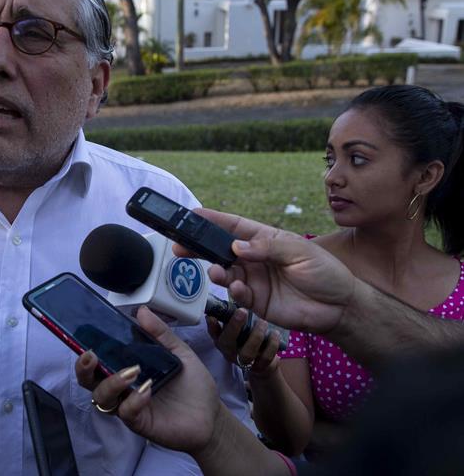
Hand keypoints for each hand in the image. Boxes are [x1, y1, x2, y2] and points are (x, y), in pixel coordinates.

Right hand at [74, 306, 221, 452]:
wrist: (212, 415)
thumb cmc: (193, 384)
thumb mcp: (179, 352)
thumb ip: (160, 333)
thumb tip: (142, 311)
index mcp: (126, 368)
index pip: (98, 362)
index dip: (86, 354)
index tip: (86, 339)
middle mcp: (123, 388)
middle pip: (90, 381)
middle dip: (83, 369)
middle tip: (91, 356)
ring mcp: (129, 405)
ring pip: (102, 397)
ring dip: (111, 382)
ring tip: (131, 371)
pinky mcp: (139, 422)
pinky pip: (125, 412)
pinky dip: (133, 400)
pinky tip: (147, 391)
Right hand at [175, 209, 356, 336]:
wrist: (340, 308)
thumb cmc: (326, 273)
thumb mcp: (300, 253)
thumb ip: (268, 248)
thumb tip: (237, 247)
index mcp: (265, 240)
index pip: (234, 226)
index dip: (214, 220)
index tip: (193, 215)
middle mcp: (255, 259)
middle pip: (221, 250)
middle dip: (200, 247)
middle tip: (181, 246)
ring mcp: (254, 280)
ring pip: (225, 273)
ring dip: (216, 272)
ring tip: (214, 272)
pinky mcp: (256, 302)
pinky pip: (237, 295)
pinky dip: (233, 291)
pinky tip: (238, 289)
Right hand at [206, 309, 280, 375]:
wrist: (261, 362)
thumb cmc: (246, 337)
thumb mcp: (238, 326)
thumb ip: (233, 313)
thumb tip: (232, 289)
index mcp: (222, 338)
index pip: (213, 332)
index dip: (212, 325)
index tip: (212, 316)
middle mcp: (229, 351)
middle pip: (227, 342)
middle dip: (234, 326)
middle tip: (242, 311)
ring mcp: (244, 361)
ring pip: (247, 352)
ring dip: (255, 336)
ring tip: (263, 322)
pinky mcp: (260, 367)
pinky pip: (265, 358)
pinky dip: (271, 345)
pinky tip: (274, 334)